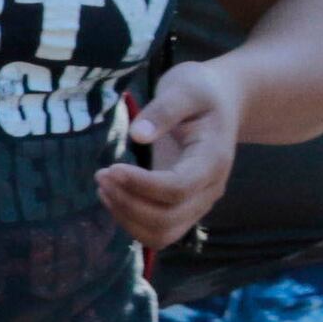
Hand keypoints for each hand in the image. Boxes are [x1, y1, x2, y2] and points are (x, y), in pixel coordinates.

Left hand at [96, 60, 241, 249]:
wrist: (222, 102)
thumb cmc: (201, 91)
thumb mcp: (185, 87)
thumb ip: (163, 110)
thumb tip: (137, 136)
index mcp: (213, 159)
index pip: (178, 188)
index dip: (142, 184)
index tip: (111, 167)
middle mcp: (209, 189)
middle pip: (168, 218)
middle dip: (128, 202)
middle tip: (100, 174)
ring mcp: (198, 202)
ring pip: (162, 233)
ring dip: (127, 217)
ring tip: (103, 187)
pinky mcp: (184, 207)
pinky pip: (158, 232)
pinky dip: (131, 221)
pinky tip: (113, 196)